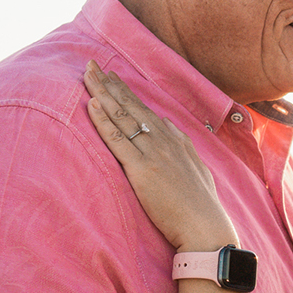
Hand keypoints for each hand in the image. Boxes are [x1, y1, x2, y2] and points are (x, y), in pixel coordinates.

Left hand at [84, 62, 235, 250]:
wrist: (206, 227)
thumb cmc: (201, 207)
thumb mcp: (196, 169)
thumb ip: (183, 148)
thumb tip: (171, 131)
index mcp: (177, 140)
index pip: (147, 110)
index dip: (127, 92)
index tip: (112, 78)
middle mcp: (165, 140)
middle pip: (132, 106)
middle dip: (110, 84)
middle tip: (92, 65)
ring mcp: (153, 153)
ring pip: (123, 116)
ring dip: (102, 93)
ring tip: (87, 74)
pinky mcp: (141, 170)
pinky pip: (117, 140)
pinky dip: (103, 121)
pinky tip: (92, 105)